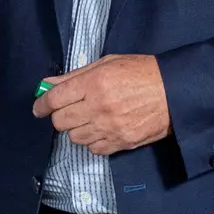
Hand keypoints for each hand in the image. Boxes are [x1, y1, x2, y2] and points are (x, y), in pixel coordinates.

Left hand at [32, 54, 169, 155]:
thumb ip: (75, 75)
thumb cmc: (142, 72)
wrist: (175, 91)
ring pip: (75, 138)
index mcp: (94, 83)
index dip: (41, 104)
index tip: (39, 108)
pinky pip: (94, 149)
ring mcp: (110, 128)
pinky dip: (94, 141)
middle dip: (59, 116)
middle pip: (61, 122)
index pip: (55, 99)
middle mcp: (99, 107)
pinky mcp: (122, 142)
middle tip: (68, 110)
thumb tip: (48, 84)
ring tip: (90, 118)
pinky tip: (102, 129)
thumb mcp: (108, 63)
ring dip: (77, 129)